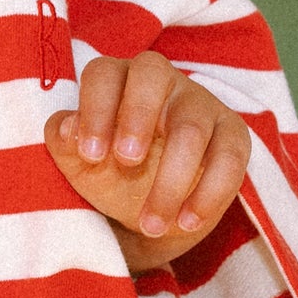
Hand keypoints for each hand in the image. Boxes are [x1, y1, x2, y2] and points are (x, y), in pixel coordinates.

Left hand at [44, 52, 251, 273]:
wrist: (151, 208)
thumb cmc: (111, 170)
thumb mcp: (80, 162)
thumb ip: (65, 142)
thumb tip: (66, 128)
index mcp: (117, 80)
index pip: (104, 73)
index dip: (96, 109)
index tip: (91, 154)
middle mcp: (160, 81)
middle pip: (152, 73)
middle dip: (136, 116)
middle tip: (126, 162)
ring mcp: (200, 105)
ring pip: (191, 128)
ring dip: (170, 181)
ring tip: (150, 224)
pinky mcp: (232, 135)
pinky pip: (230, 158)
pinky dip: (209, 195)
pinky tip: (186, 222)